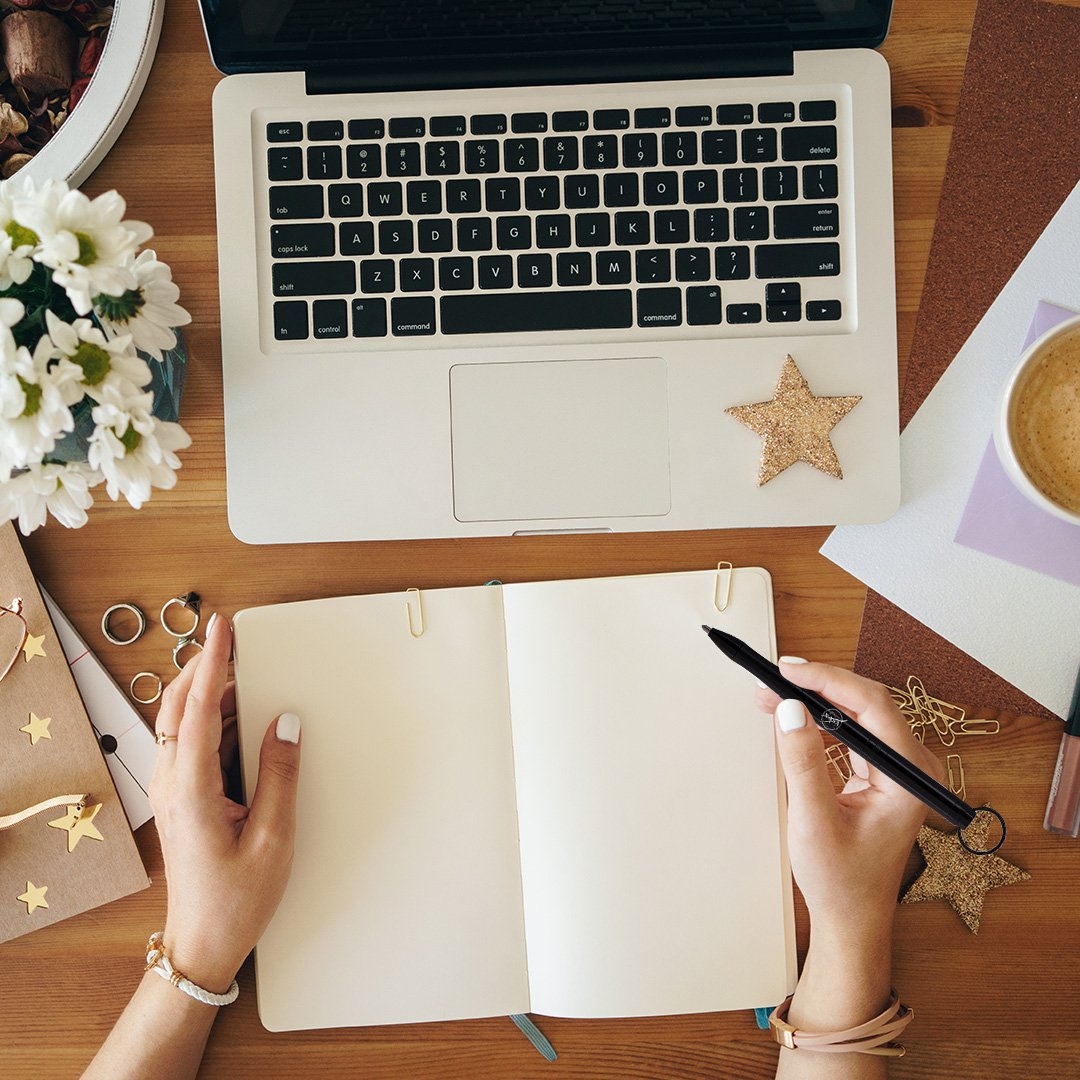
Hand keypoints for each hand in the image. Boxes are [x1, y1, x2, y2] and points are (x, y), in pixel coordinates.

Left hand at [148, 613, 301, 992]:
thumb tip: (285, 724)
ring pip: (178, 723)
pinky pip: (187, 743)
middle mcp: (171, 785)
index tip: (222, 630)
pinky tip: (235, 714)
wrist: (203, 942)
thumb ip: (280, 776)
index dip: (212, 663)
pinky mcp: (179, 798)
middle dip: (202, 666)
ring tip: (239, 668)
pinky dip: (207, 717)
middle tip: (229, 637)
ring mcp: (170, 791)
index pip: (196, 711)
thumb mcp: (273, 838)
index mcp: (191, 791)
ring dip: (204, 691)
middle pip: (176, 707)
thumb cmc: (235, 899)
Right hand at [757, 658, 942, 941]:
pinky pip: (852, 733)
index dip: (828, 680)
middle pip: (867, 703)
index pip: (873, 706)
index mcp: (908, 778)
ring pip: (857, 714)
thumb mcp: (813, 821)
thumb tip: (788, 710)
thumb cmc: (841, 882)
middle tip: (773, 678)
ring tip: (773, 696)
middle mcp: (912, 768)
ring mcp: (898, 771)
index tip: (788, 670)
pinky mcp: (881, 775)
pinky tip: (793, 720)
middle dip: (817, 686)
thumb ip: (802, 762)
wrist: (852, 920)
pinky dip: (820, 721)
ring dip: (815, 702)